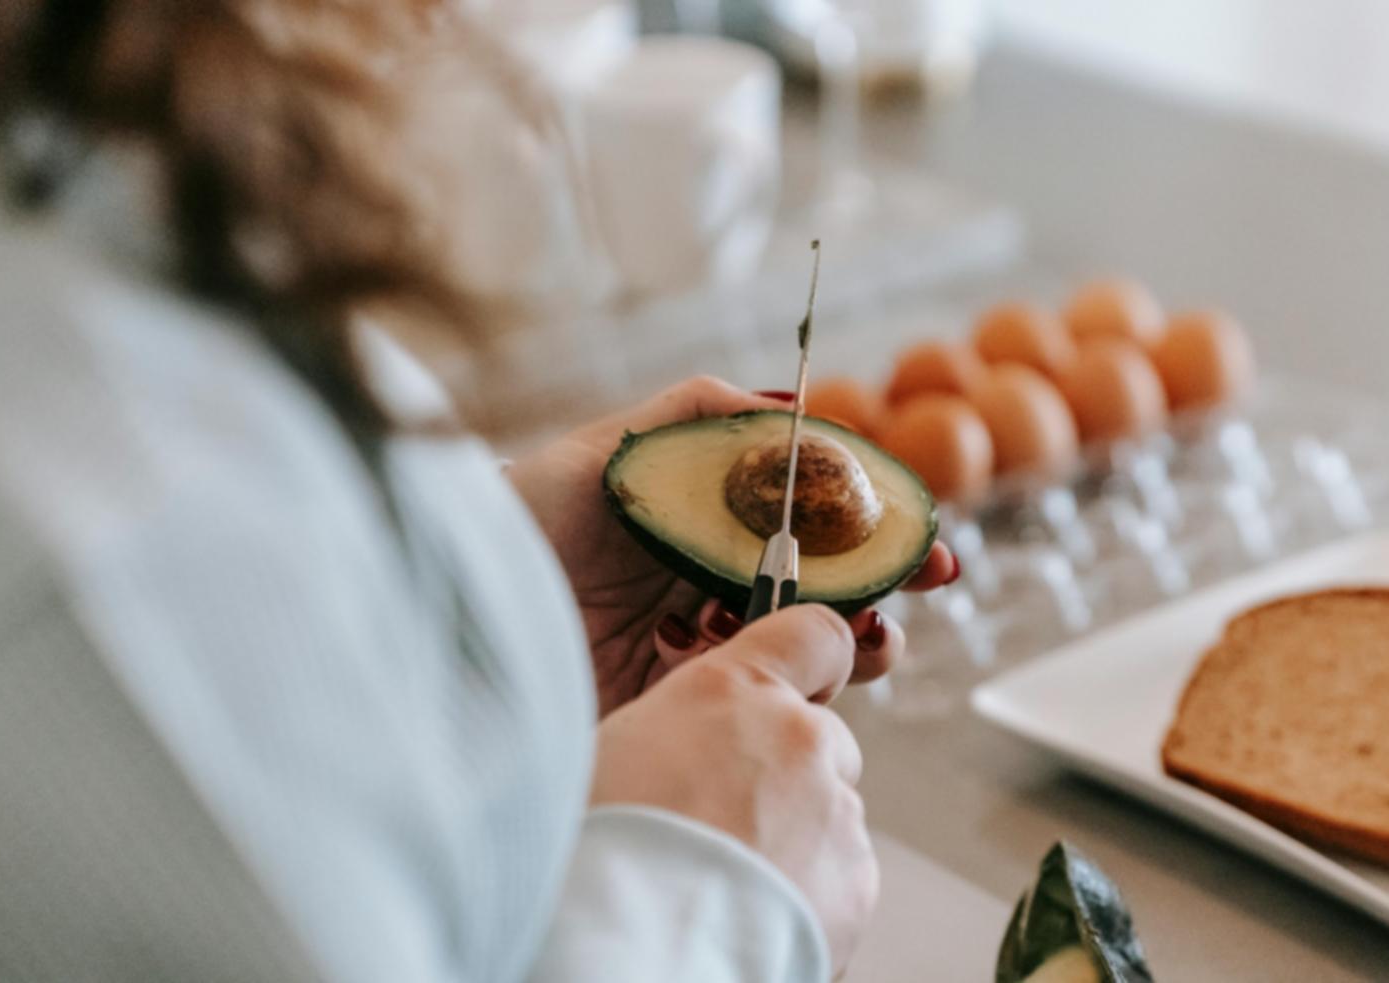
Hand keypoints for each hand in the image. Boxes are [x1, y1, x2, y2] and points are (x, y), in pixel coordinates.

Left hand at [507, 376, 957, 715]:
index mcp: (698, 526)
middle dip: (885, 579)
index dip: (864, 519)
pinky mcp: (686, 706)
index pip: (802, 519)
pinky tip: (807, 661)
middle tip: (931, 574)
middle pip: (819, 583)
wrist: (456, 615)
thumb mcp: (606, 447)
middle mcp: (707, 587)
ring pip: (805, 645)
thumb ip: (695, 414)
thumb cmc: (522, 518)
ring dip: (860, 636)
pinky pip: (763, 696)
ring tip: (876, 629)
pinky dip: (804, 681)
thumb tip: (788, 403)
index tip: (915, 521)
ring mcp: (700, 650)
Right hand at [591, 605, 874, 976]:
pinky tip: (747, 915)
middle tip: (720, 820)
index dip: (812, 658)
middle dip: (785, 771)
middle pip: (820, 737)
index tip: (796, 688)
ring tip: (721, 881)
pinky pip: (841, 879)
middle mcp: (797, 736)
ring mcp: (834, 809)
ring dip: (792, 838)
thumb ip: (675, 732)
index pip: (814, 634)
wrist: (627, 945)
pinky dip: (808, 896)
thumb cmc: (593, 846)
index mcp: (732, 689)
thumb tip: (689, 749)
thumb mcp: (611, 752)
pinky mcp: (856, 882)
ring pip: (829, 812)